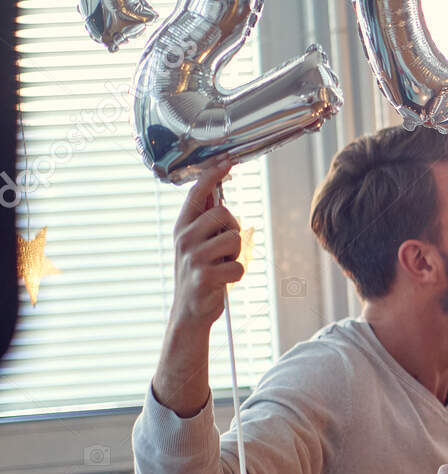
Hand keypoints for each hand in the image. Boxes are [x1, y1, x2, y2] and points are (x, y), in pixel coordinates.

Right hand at [168, 161, 241, 333]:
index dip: (213, 174)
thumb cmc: (199, 274)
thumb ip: (204, 220)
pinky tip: (223, 281)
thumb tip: (215, 189)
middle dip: (233, 229)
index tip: (228, 161)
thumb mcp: (196, 243)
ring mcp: (193, 258)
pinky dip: (238, 274)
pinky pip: (238, 266)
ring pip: (234, 238)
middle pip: (222, 213)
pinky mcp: (204, 276)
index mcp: (181, 227)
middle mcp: (184, 238)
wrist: (189, 312)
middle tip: (224, 249)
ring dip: (236, 254)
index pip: (196, 193)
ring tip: (221, 265)